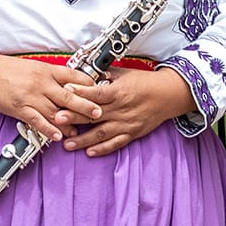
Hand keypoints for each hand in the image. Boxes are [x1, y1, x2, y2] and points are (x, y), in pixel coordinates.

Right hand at [0, 56, 102, 141]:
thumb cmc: (12, 71)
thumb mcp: (37, 68)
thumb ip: (55, 77)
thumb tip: (73, 86)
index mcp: (48, 70)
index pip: (74, 76)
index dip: (89, 84)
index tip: (99, 91)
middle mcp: (42, 83)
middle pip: (69, 95)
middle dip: (85, 105)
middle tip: (98, 112)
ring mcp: (32, 96)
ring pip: (55, 111)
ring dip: (69, 123)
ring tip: (78, 131)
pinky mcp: (21, 108)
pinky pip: (37, 120)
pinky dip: (48, 129)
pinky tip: (57, 136)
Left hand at [59, 67, 197, 157]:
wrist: (168, 95)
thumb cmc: (146, 82)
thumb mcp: (125, 74)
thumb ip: (105, 76)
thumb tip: (87, 75)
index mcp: (119, 92)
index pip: (96, 94)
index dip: (80, 93)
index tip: (65, 92)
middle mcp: (121, 109)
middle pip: (94, 115)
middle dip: (74, 118)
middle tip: (57, 120)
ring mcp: (126, 124)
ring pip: (101, 134)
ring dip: (83, 140)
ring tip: (67, 144)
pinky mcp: (132, 133)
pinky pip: (115, 143)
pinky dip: (102, 149)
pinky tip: (89, 152)